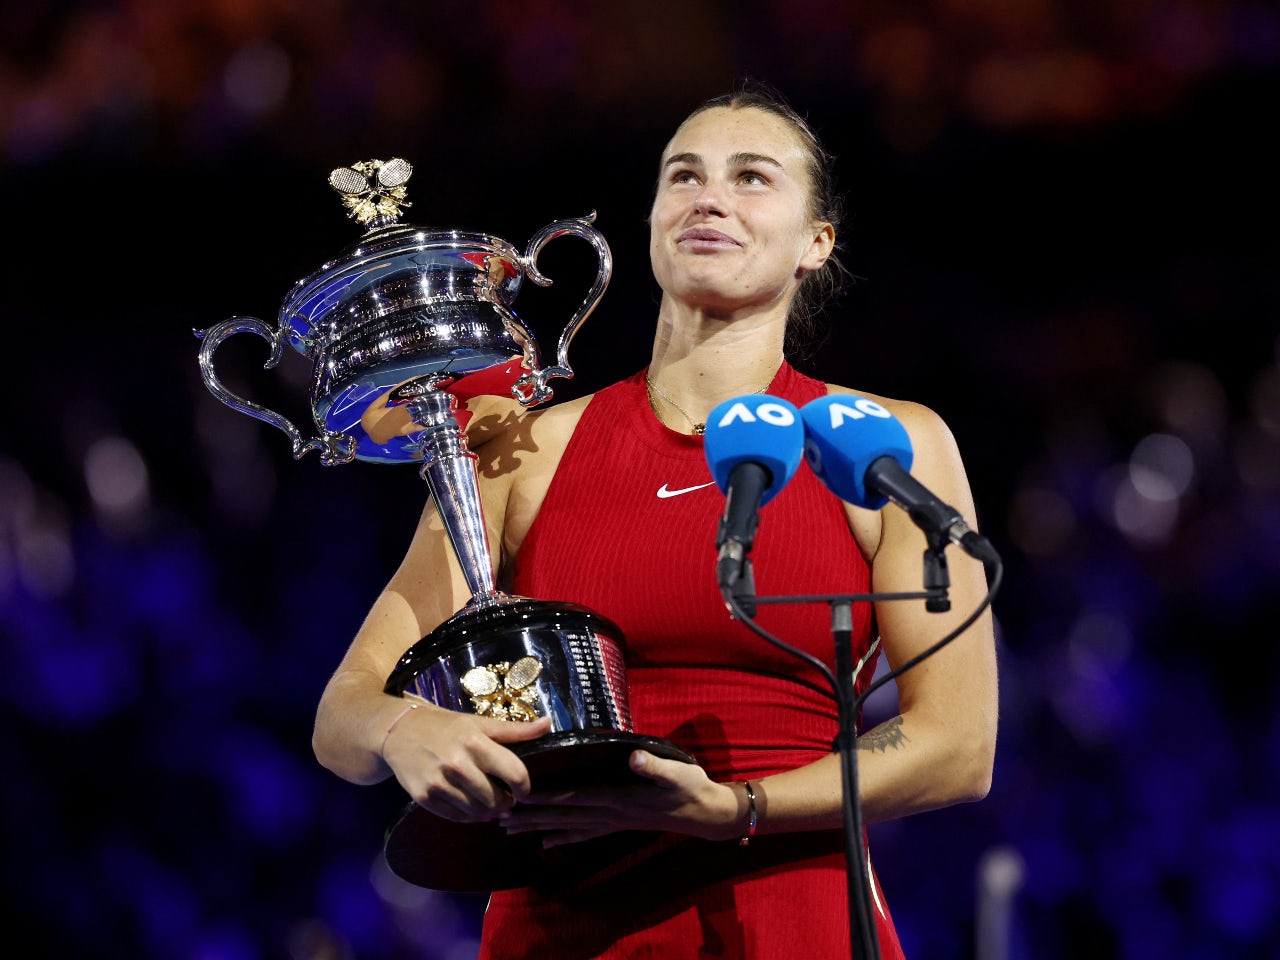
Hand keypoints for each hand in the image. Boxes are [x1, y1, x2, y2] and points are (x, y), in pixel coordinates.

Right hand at [382, 703, 552, 821]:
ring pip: (478, 813)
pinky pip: (457, 818)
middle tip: (505, 798)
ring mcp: (439, 783)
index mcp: (476, 742)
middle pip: (497, 800)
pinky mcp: (424, 797)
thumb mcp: (480, 723)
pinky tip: (470, 805)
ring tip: (489, 802)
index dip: (525, 787)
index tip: (523, 790)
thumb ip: (515, 730)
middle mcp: (458, 764)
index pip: (515, 774)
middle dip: (506, 803)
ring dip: (488, 812)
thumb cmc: (446, 727)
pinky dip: (468, 816)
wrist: (399, 731)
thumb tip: (548, 724)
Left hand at [498, 749, 739, 846]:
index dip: (548, 796)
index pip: (576, 796)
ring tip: (511, 831)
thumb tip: (634, 757)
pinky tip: (546, 843)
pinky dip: (563, 838)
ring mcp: (613, 821)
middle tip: (499, 818)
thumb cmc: (691, 787)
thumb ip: (654, 766)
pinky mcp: (618, 824)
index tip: (520, 795)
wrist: (706, 813)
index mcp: (619, 796)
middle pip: (564, 815)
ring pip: (568, 826)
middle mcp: (611, 812)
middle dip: (531, 816)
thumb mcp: (677, 772)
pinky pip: (584, 834)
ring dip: (538, 828)